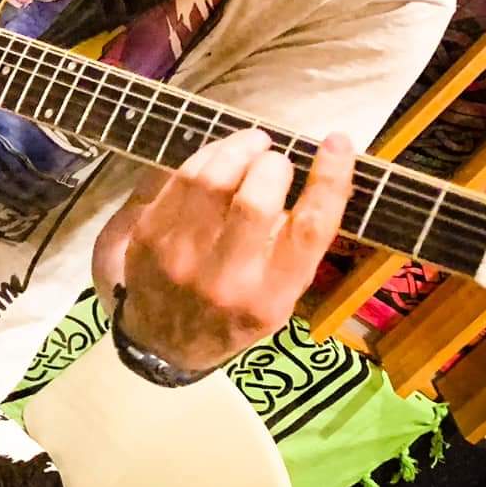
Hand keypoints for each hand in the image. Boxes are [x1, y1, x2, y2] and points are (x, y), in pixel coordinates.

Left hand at [91, 127, 353, 373]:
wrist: (163, 343)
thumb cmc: (233, 312)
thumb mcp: (277, 299)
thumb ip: (295, 246)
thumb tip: (313, 175)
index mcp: (271, 297)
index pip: (310, 229)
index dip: (329, 180)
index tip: (337, 143)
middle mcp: (226, 280)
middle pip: (256, 201)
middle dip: (272, 164)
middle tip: (274, 157)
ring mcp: (181, 258)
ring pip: (211, 181)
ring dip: (236, 149)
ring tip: (249, 144)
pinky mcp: (148, 237)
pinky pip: (178, 180)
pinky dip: (203, 157)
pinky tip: (216, 156)